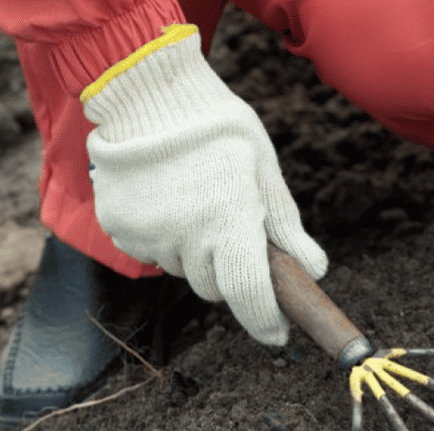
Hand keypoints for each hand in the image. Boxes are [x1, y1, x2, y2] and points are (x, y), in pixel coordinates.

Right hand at [83, 25, 325, 345]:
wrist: (148, 93)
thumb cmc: (220, 130)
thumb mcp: (264, 172)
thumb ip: (286, 227)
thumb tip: (314, 270)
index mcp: (229, 225)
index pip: (250, 295)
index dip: (266, 321)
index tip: (277, 335)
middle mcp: (186, 238)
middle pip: (215, 287)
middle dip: (229, 271)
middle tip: (231, 229)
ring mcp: (148, 235)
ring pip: (182, 269)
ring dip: (194, 252)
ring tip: (195, 201)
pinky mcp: (119, 228)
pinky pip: (150, 252)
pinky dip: (163, 238)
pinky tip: (166, 199)